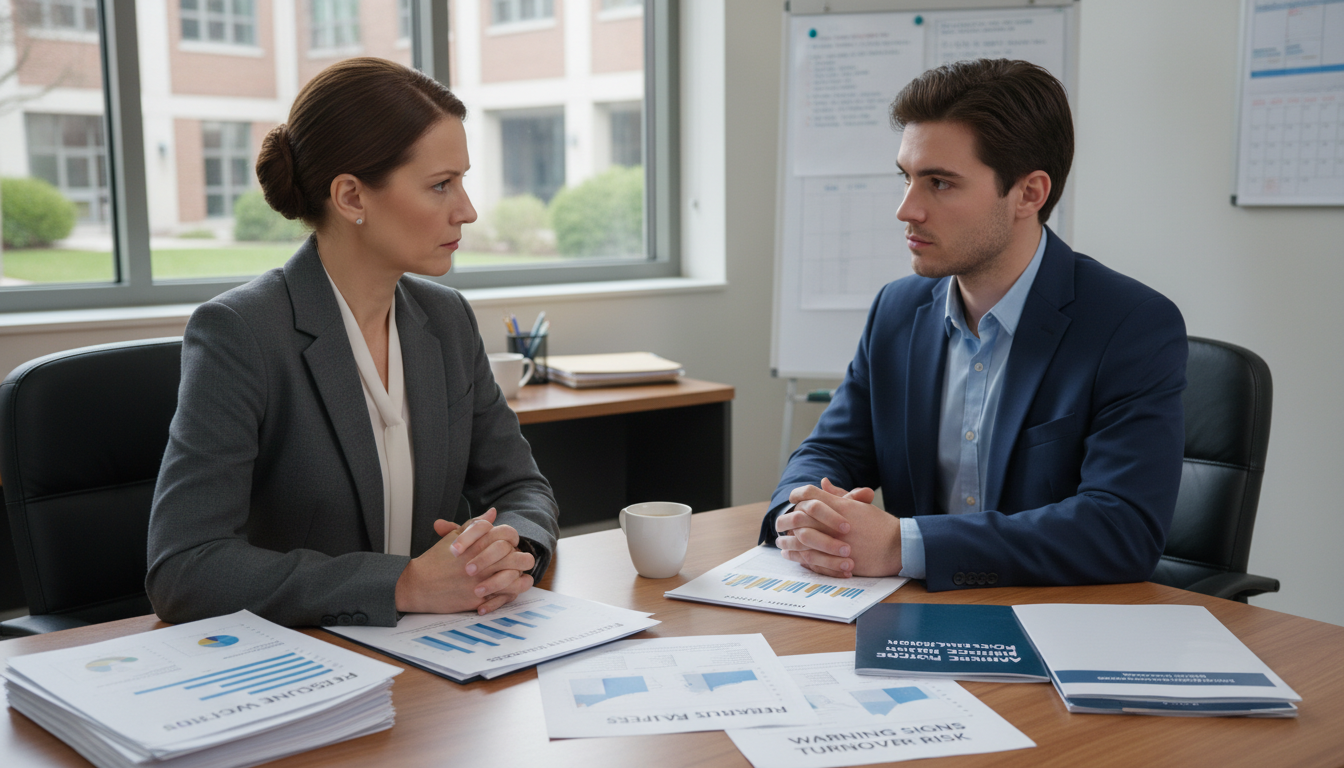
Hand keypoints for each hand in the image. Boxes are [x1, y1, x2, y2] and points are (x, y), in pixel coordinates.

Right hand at [396, 508, 535, 614]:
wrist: (418, 585)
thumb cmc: (435, 560)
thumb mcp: (454, 537)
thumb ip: (476, 524)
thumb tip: (493, 513)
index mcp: (478, 543)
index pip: (507, 534)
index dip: (512, 538)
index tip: (510, 543)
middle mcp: (483, 562)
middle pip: (517, 556)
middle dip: (522, 557)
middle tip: (519, 559)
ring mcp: (482, 581)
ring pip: (516, 577)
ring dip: (520, 575)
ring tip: (518, 574)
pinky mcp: (480, 598)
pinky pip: (506, 596)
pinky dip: (512, 592)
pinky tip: (511, 588)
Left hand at [775, 479, 900, 577]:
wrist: (898, 547)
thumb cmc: (880, 525)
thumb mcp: (860, 506)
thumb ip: (838, 495)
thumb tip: (822, 482)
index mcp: (839, 506)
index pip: (809, 494)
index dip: (797, 495)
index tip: (792, 501)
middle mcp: (834, 523)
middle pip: (799, 516)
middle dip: (787, 519)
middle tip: (783, 523)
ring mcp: (834, 542)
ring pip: (800, 539)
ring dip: (788, 540)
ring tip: (782, 542)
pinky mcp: (836, 560)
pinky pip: (809, 558)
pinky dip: (797, 557)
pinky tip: (792, 556)